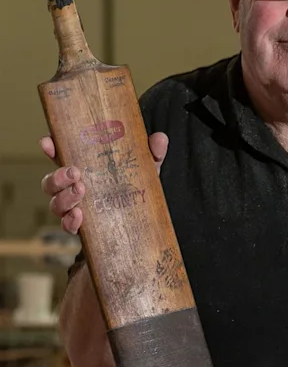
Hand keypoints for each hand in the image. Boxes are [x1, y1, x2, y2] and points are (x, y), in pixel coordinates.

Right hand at [39, 132, 168, 234]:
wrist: (144, 220)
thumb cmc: (137, 186)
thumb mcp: (147, 167)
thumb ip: (152, 153)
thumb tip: (159, 138)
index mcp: (84, 168)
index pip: (60, 155)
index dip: (50, 148)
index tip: (48, 142)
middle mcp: (73, 188)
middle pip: (51, 182)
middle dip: (57, 176)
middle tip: (75, 173)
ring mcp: (76, 208)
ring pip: (55, 204)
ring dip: (64, 197)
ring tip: (81, 191)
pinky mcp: (82, 227)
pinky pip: (68, 226)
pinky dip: (70, 222)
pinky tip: (79, 216)